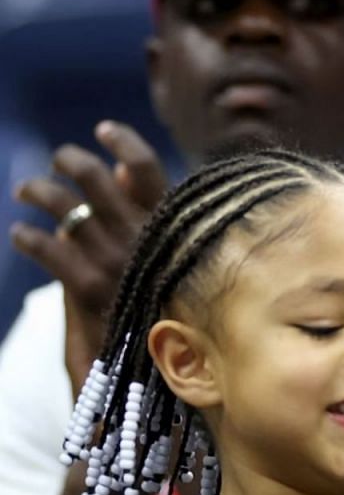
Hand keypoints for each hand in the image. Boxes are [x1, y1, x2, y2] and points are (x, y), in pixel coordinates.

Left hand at [8, 121, 168, 356]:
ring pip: (64, 207)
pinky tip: (21, 234)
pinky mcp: (89, 287)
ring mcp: (115, 259)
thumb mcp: (171, 252)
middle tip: (59, 161)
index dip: (123, 142)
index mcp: (172, 225)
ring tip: (26, 191)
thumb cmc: (170, 303)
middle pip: (94, 178)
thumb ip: (145, 209)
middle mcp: (143, 235)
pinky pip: (47, 248)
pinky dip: (28, 237)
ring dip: (39, 191)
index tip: (104, 129)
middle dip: (68, 161)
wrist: (168, 364)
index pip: (147, 168)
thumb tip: (120, 168)